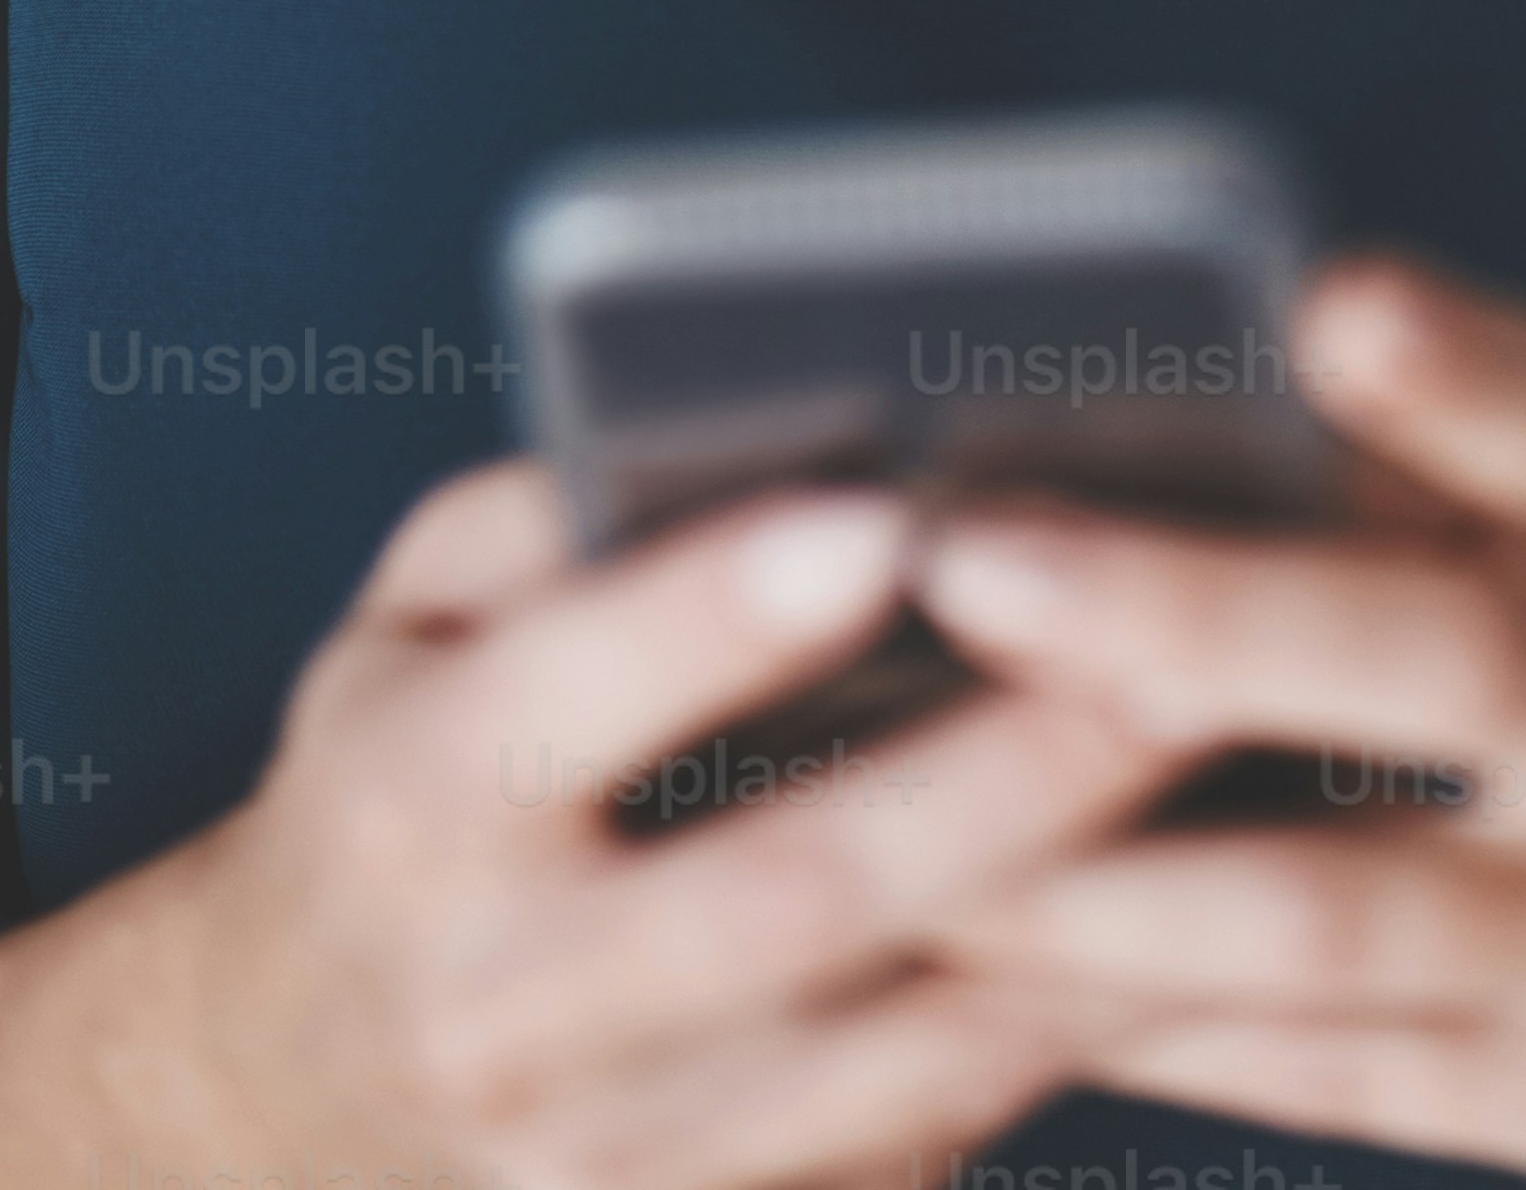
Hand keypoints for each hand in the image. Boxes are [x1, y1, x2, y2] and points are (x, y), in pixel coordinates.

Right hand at [0, 460, 1186, 1189]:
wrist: (274, 1103)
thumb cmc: (393, 786)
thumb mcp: (394, 626)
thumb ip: (539, 518)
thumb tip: (727, 411)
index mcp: (408, 803)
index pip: (569, 700)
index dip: (723, 614)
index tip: (885, 515)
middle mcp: (499, 1004)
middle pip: (781, 899)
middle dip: (996, 779)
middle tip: (1177, 645)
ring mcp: (599, 1167)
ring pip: (887, 1057)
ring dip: (1089, 929)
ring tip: (1251, 783)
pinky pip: (918, 1152)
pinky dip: (1068, 1044)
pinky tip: (1212, 932)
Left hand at [917, 255, 1525, 1189]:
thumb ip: (1466, 443)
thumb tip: (1189, 367)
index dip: (1469, 373)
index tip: (1321, 307)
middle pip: (1464, 669)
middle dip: (1199, 621)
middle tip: (968, 563)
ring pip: (1355, 925)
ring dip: (1107, 881)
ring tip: (889, 825)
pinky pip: (1355, 1081)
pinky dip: (1164, 1031)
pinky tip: (996, 978)